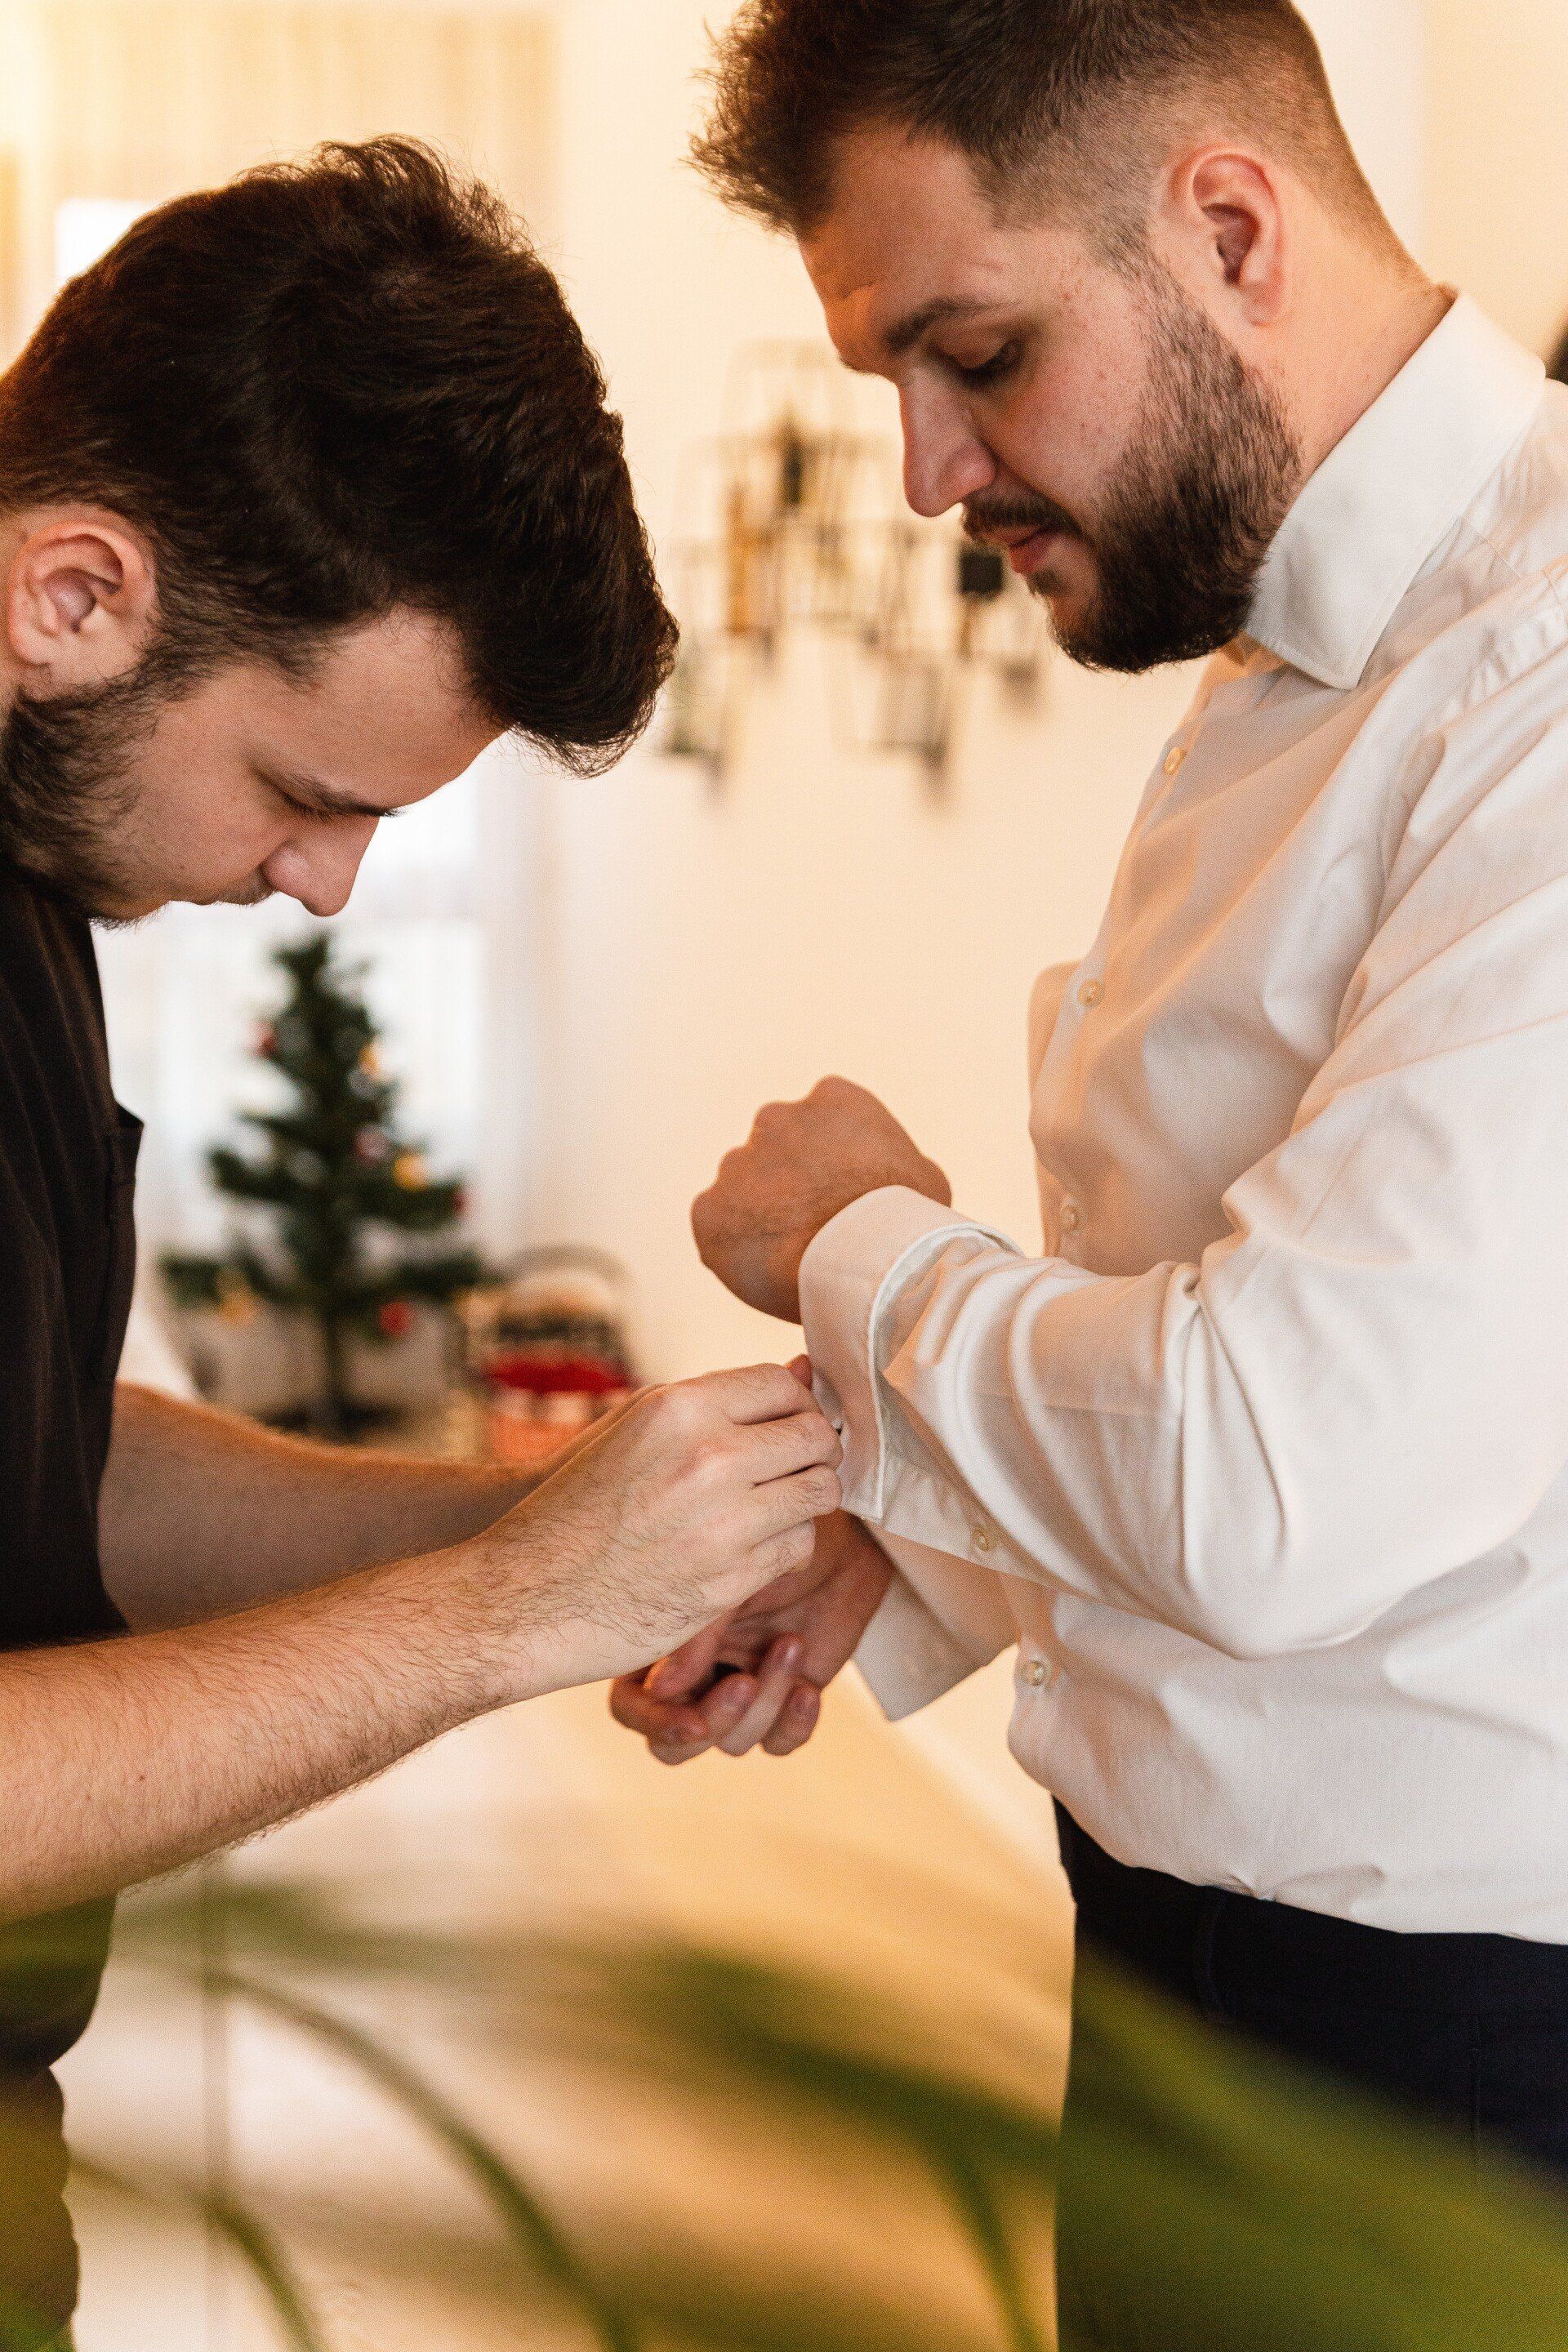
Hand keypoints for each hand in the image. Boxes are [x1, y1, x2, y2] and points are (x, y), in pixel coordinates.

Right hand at [471, 1364, 842, 1699]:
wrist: (526, 1595)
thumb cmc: (576, 1505)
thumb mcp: (633, 1427)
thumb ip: (715, 1399)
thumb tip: (801, 1371)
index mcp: (679, 1409)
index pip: (782, 1385)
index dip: (793, 1404)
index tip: (786, 1423)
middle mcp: (708, 1459)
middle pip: (815, 1436)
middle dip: (813, 1450)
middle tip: (793, 1466)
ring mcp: (724, 1524)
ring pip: (819, 1493)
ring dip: (805, 1498)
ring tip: (776, 1505)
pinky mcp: (731, 1582)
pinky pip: (799, 1547)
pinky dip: (786, 1545)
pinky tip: (753, 1545)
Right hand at [608, 1508, 893, 1763]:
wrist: (836, 1543)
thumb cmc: (773, 1539)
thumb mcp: (729, 1575)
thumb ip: (694, 1633)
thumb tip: (661, 1688)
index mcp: (660, 1644)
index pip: (632, 1705)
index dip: (655, 1722)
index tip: (693, 1721)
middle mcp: (692, 1676)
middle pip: (674, 1746)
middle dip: (713, 1724)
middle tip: (745, 1683)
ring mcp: (736, 1692)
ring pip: (733, 1743)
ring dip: (766, 1702)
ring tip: (791, 1643)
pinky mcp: (782, 1703)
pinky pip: (779, 1743)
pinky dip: (794, 1724)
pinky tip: (808, 1687)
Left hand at [692, 1076, 950, 1321]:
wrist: (870, 1263)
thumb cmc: (909, 1223)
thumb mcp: (925, 1177)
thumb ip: (894, 1162)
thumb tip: (892, 1176)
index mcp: (831, 1098)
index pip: (820, 1122)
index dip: (831, 1162)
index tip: (841, 1194)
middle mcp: (775, 1118)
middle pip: (775, 1152)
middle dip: (787, 1183)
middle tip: (814, 1227)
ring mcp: (737, 1162)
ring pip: (743, 1190)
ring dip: (760, 1215)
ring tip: (795, 1255)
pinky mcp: (709, 1210)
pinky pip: (716, 1227)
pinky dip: (734, 1246)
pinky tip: (769, 1267)